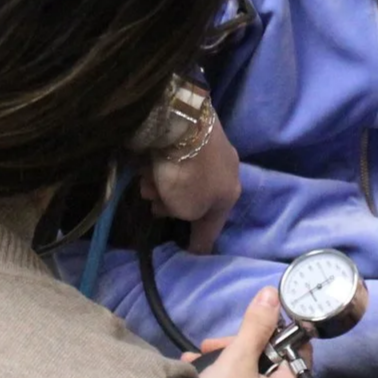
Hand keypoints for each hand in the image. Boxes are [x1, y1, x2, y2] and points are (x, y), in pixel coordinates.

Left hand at [140, 116, 239, 253]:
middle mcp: (225, 172)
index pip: (212, 228)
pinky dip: (163, 167)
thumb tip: (188, 213)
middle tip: (155, 208)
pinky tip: (149, 166)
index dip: (200, 243)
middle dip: (172, 207)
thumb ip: (190, 217)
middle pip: (194, 201)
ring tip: (147, 185)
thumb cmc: (188, 175)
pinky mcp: (192, 134)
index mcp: (229, 195)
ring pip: (182, 180)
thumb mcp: (190, 209)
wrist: (183, 122)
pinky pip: (176, 160)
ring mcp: (209, 150)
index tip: (192, 254)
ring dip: (162, 187)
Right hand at [194, 288, 304, 377]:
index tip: (251, 325)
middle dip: (239, 348)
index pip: (297, 351)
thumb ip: (256, 325)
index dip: (275, 333)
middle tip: (213, 346)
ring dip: (224, 364)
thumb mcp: (238, 358)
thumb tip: (272, 294)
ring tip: (199, 359)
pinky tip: (197, 376)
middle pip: (270, 366)